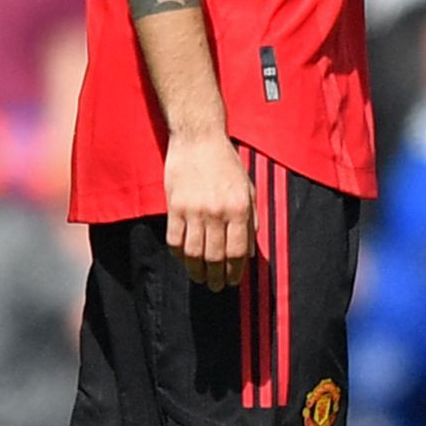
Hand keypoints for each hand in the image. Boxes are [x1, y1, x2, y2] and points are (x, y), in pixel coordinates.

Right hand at [164, 130, 255, 289]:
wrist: (199, 139)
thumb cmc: (226, 163)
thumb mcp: (248, 189)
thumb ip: (251, 220)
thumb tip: (249, 252)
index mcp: (238, 209)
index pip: (237, 252)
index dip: (235, 272)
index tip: (232, 281)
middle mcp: (216, 212)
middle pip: (214, 257)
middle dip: (216, 277)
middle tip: (216, 286)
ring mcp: (193, 210)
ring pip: (193, 253)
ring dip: (196, 271)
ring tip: (199, 278)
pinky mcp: (174, 206)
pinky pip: (174, 239)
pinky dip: (178, 254)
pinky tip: (183, 259)